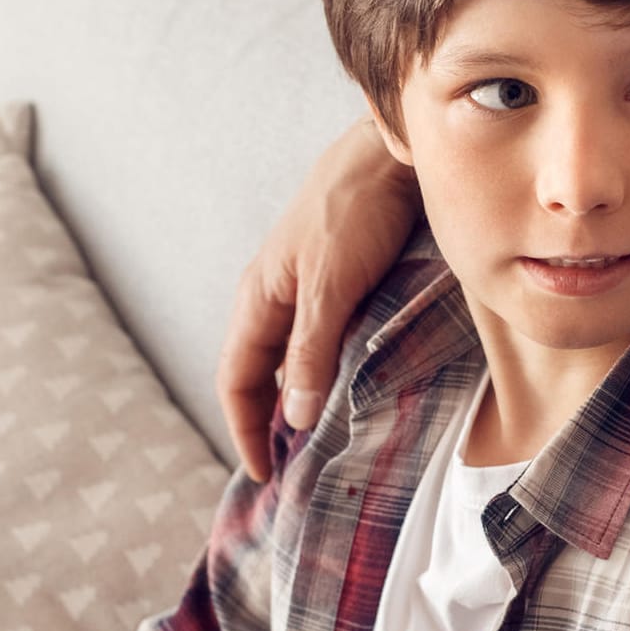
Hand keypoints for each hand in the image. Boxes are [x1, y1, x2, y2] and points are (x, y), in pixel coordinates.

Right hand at [219, 117, 420, 481]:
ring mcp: (310, 293)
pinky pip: (328, 346)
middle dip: (270, 426)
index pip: (236, 381)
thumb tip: (292, 417)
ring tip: (326, 448)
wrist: (393, 154)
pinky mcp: (345, 287)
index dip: (245, 431)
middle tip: (296, 474)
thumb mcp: (329, 286)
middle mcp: (277, 299)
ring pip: (295, 364)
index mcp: (259, 299)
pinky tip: (357, 398)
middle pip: (261, 378)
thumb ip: (310, 350)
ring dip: (303, 404)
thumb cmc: (355, 209)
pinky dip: (333, 379)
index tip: (266, 476)